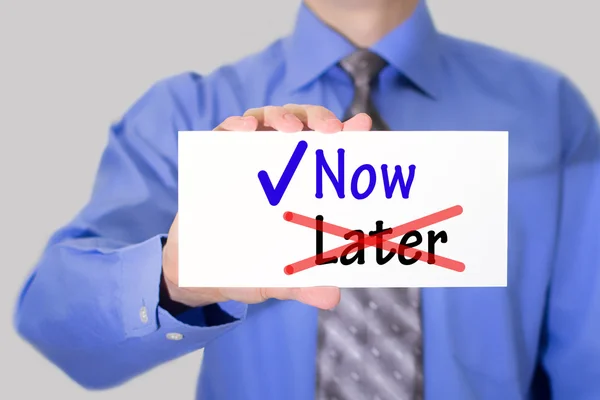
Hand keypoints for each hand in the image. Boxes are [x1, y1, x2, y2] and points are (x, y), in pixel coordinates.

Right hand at [162, 105, 371, 309]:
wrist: (199, 272)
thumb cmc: (246, 268)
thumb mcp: (277, 278)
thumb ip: (302, 285)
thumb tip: (332, 297)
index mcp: (300, 186)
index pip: (328, 152)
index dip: (347, 135)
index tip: (362, 125)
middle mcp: (277, 166)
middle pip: (301, 126)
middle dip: (316, 118)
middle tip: (328, 130)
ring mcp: (246, 159)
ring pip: (267, 120)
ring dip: (280, 116)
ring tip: (288, 129)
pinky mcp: (214, 159)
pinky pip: (224, 132)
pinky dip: (235, 125)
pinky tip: (244, 129)